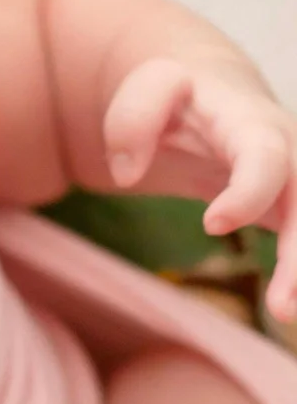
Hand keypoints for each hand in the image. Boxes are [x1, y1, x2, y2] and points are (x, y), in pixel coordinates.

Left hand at [103, 57, 296, 320]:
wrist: (214, 92)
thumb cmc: (178, 93)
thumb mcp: (148, 87)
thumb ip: (131, 119)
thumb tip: (124, 173)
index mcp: (252, 122)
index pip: (266, 157)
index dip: (249, 192)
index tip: (213, 225)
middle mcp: (288, 152)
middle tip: (282, 307)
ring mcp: (295, 182)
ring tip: (284, 316)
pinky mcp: (291, 207)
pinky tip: (288, 306)